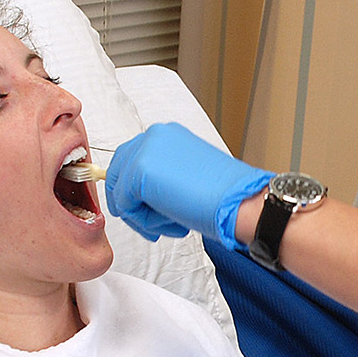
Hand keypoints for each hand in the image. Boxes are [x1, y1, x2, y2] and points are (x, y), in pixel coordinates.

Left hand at [105, 122, 273, 248]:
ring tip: (172, 220)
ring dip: (142, 215)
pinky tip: (171, 219)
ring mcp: (145, 151)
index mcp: (166, 134)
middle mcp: (153, 136)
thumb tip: (139, 192)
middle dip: (133, 204)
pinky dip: (143, 220)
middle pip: (117, 174)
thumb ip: (162, 175)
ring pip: (120, 191)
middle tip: (155, 222)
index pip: (129, 160)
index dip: (134, 191)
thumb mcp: (187, 174)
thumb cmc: (224, 195)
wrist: (240, 201)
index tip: (145, 208)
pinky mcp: (139, 171)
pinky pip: (123, 205)